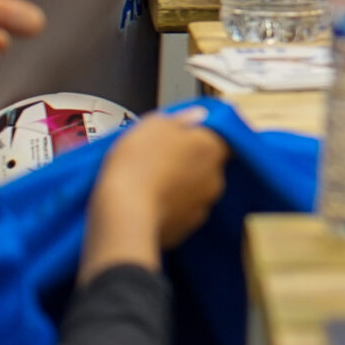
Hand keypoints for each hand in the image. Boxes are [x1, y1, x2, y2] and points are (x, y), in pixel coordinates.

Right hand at [82, 109, 228, 280]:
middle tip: (160, 161)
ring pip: (195, 190)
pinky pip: (182, 212)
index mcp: (212, 148)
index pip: (220, 139)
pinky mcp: (188, 228)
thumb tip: (198, 116)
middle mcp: (216, 177)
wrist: (124, 212)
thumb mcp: (153, 125)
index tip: (179, 139)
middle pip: (207, 165)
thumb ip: (181, 118)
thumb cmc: (138, 162)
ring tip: (152, 184)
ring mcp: (204, 205)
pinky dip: (172, 207)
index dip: (200, 138)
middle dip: (189, 163)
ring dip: (181, 186)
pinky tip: (151, 204)